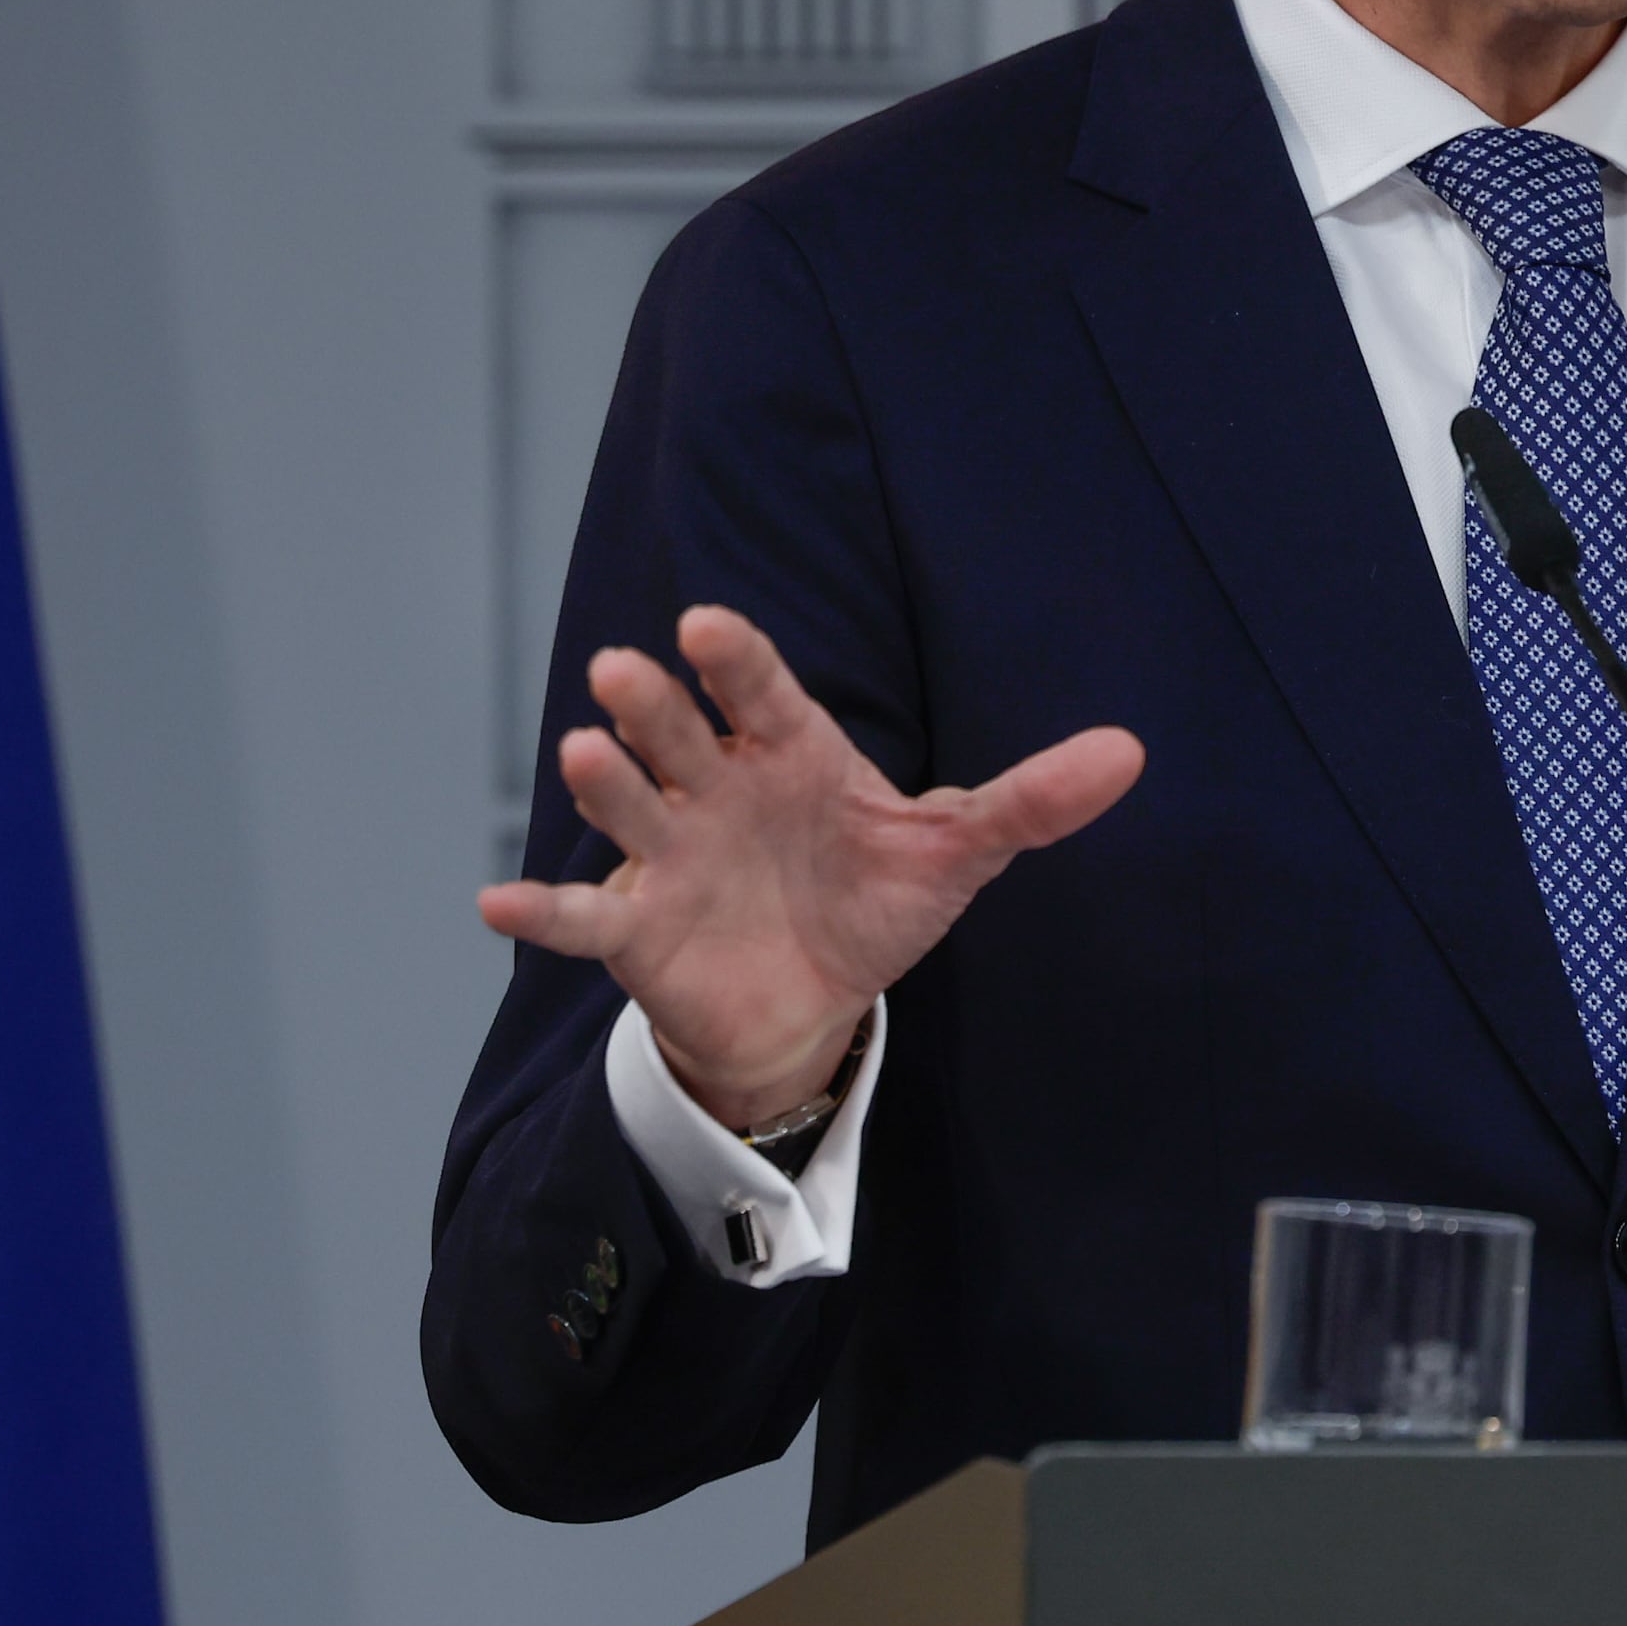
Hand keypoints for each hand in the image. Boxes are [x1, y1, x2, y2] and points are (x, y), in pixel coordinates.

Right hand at [477, 604, 1144, 1127]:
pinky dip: (538, 911)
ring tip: (584, 755)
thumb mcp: (957, 851)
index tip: (709, 626)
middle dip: (654, 706)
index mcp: (790, 754)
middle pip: (679, 735)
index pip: (762, 693)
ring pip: (630, 809)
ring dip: (603, 783)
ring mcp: (672, 857)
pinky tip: (495, 905)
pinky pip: (581, 920)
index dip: (737, 661)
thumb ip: (1032, 801)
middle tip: (626, 671)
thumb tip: (1131, 752)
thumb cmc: (873, 898)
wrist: (813, 999)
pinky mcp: (638, 931)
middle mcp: (718, 790)